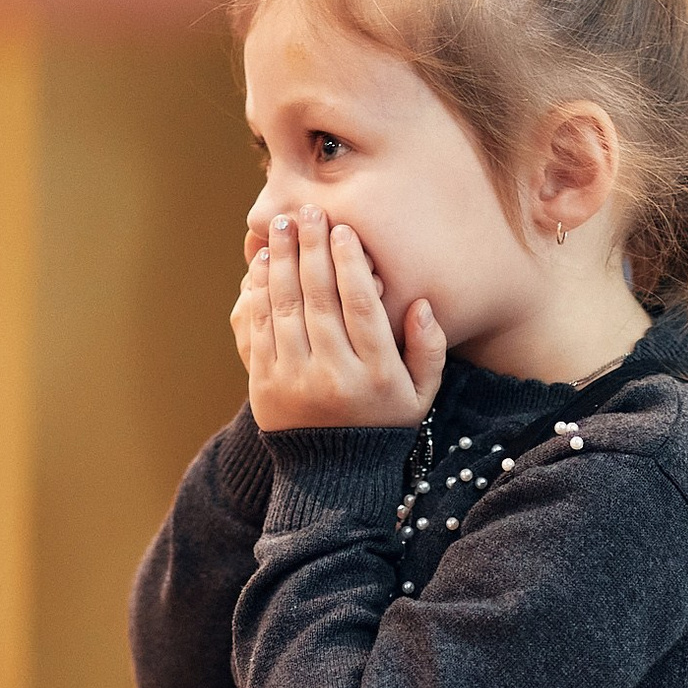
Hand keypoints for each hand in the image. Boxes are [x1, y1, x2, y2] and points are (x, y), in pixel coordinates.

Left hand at [234, 206, 443, 429]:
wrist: (332, 475)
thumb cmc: (383, 423)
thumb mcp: (420, 394)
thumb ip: (428, 349)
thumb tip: (423, 303)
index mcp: (376, 375)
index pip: (360, 307)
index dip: (349, 264)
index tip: (343, 230)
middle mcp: (334, 376)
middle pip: (319, 299)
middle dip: (311, 249)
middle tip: (309, 212)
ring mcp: (295, 381)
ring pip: (286, 308)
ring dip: (281, 261)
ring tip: (283, 227)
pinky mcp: (264, 384)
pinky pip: (260, 328)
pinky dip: (260, 291)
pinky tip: (264, 263)